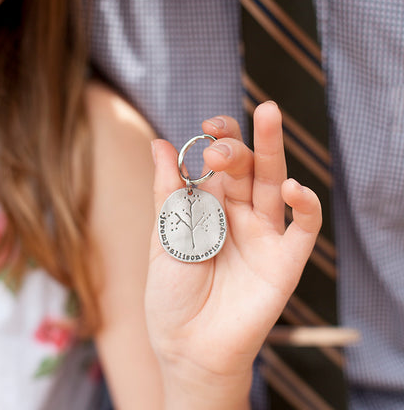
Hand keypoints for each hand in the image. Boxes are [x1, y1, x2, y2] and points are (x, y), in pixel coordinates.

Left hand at [145, 102, 321, 405]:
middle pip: (249, 169)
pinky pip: (304, 227)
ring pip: (276, 185)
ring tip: (267, 118)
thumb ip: (168, 193)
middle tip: (220, 142)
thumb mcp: (165, 239)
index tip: (206, 130)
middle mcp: (240, 216)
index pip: (221, 165)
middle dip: (239, 146)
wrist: (189, 347)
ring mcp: (264, 235)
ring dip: (274, 152)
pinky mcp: (286, 260)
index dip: (218, 143)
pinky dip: (305, 205)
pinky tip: (292, 188)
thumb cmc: (172, 296)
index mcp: (211, 209)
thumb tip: (161, 144)